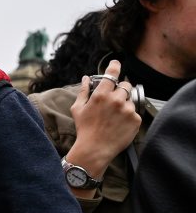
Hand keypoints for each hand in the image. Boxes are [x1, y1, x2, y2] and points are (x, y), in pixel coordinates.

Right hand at [66, 59, 141, 189]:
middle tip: (114, 98)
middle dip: (120, 89)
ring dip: (125, 103)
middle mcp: (116, 100)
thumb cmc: (84, 129)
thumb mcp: (78, 108)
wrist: (95, 149)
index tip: (116, 63)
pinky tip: (119, 123)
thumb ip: (83, 91)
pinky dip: (129, 116)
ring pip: (130, 99)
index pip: (112, 73)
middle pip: (125, 85)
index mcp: (101, 94)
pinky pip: (135, 112)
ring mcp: (128, 110)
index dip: (115, 66)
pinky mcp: (136, 120)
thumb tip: (86, 78)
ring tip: (115, 115)